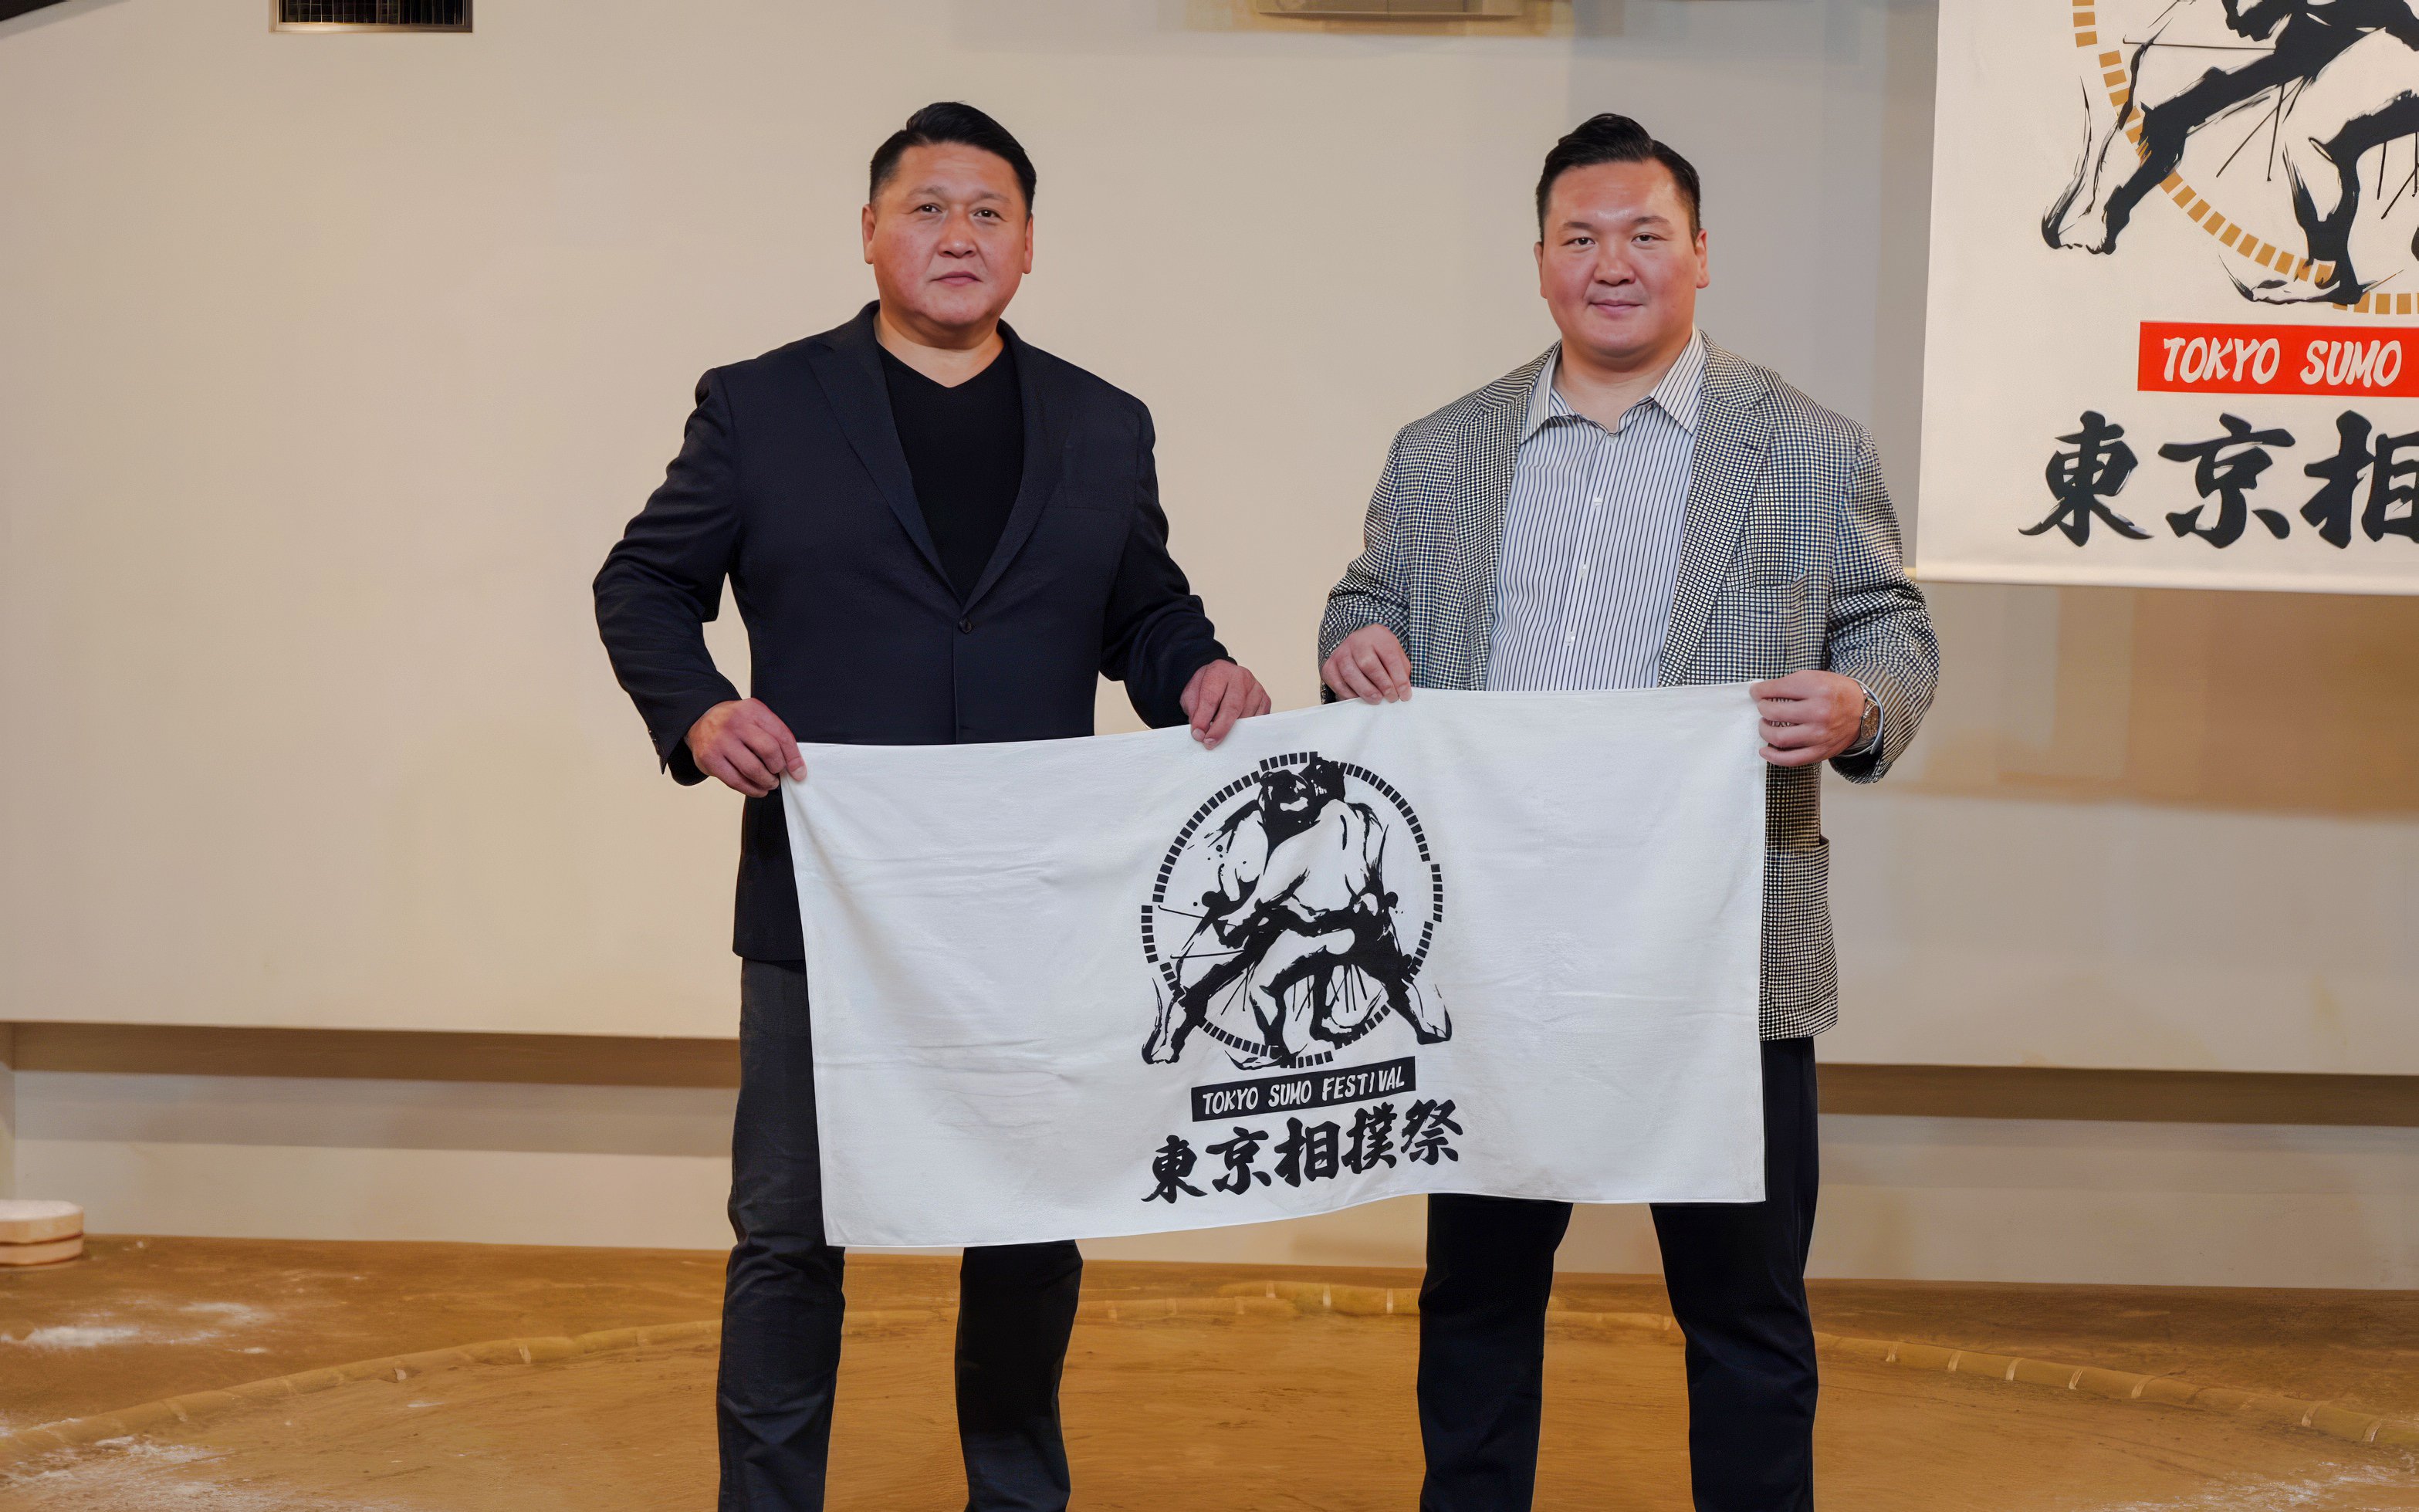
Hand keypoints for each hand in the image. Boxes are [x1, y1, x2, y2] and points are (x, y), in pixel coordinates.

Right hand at [686, 698, 805, 796]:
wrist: (700, 719)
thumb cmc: (734, 723)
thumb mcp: (755, 717)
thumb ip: (774, 736)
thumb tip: (795, 767)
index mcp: (752, 710)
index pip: (781, 735)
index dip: (794, 757)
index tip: (798, 772)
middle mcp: (735, 723)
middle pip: (769, 751)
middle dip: (778, 768)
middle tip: (779, 774)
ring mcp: (720, 741)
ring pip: (752, 770)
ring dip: (766, 782)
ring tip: (770, 783)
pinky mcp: (709, 759)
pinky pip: (736, 781)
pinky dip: (751, 789)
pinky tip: (758, 789)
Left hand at [1179, 659, 1271, 748]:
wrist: (1221, 677)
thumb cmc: (1207, 686)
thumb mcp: (1191, 694)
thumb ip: (1194, 711)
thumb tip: (1200, 733)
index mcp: (1219, 671)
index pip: (1211, 698)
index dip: (1203, 719)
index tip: (1198, 734)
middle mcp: (1240, 677)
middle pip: (1232, 707)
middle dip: (1220, 729)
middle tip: (1209, 743)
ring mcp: (1255, 688)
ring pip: (1246, 716)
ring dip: (1233, 731)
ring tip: (1221, 737)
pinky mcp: (1265, 699)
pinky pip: (1258, 720)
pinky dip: (1247, 730)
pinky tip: (1236, 732)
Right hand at [1321, 625, 1411, 703]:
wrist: (1359, 644)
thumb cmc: (1380, 653)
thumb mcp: (1395, 654)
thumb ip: (1401, 670)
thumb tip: (1403, 693)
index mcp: (1378, 635)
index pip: (1389, 657)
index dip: (1399, 679)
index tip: (1405, 695)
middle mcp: (1357, 641)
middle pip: (1368, 664)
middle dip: (1382, 685)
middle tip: (1391, 698)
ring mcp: (1341, 652)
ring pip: (1350, 674)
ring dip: (1365, 691)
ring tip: (1377, 699)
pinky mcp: (1330, 665)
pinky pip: (1337, 683)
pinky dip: (1349, 694)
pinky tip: (1360, 698)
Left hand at [1751, 671, 1867, 767]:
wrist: (1863, 711)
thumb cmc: (1835, 693)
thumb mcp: (1815, 678)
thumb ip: (1788, 684)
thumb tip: (1760, 692)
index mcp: (1817, 688)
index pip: (1776, 689)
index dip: (1759, 691)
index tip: (1756, 692)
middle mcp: (1819, 712)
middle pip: (1774, 713)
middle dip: (1762, 709)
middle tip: (1763, 707)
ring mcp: (1820, 734)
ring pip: (1779, 738)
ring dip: (1764, 731)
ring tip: (1765, 725)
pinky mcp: (1821, 751)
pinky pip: (1791, 759)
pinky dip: (1773, 757)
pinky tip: (1765, 750)